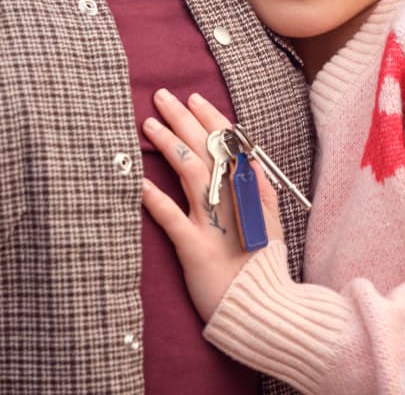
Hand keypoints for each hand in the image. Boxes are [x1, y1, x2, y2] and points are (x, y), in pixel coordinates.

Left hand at [140, 89, 282, 321]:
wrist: (265, 307)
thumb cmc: (262, 264)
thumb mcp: (268, 220)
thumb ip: (256, 189)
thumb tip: (241, 159)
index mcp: (255, 191)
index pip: (231, 143)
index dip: (211, 118)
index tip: (194, 99)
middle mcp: (236, 200)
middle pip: (208, 148)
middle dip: (183, 118)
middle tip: (161, 97)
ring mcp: (215, 222)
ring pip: (190, 171)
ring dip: (168, 143)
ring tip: (147, 125)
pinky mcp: (195, 247)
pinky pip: (170, 215)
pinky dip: (152, 196)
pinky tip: (136, 181)